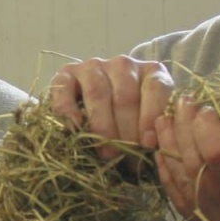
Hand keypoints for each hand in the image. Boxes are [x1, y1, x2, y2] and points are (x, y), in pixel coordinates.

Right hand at [48, 55, 174, 163]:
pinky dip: (68, 107)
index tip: (148, 143)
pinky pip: (64, 87)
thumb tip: (150, 144)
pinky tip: (75, 126)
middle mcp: (123, 64)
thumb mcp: (150, 124)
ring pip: (97, 93)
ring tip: (104, 151)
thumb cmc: (132, 123)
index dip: (151, 116)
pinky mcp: (66, 74)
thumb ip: (156, 130)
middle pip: (125, 96)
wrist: (100, 110)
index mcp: (150, 72)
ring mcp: (93, 67)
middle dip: (125, 130)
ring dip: (101, 125)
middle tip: (123, 156)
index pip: (155, 87)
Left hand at [155, 96, 219, 220]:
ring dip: (171, 147)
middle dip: (185, 130)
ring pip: (183, 182)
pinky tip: (163, 153)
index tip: (207, 108)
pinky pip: (180, 201)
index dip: (207, 127)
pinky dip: (168, 174)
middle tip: (183, 103)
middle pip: (196, 166)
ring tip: (166, 119)